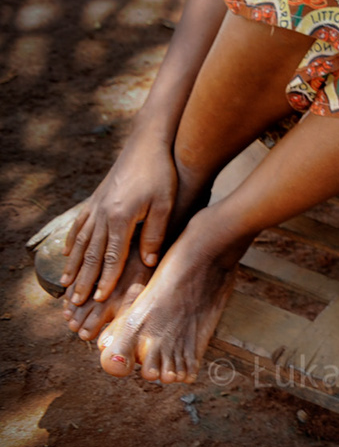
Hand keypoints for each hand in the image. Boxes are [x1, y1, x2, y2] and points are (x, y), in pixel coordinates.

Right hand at [61, 133, 177, 306]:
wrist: (146, 144)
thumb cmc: (160, 174)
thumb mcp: (165, 204)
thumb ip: (154, 234)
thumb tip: (148, 263)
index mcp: (120, 218)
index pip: (111, 256)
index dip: (106, 279)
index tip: (99, 299)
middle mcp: (102, 214)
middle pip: (91, 254)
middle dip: (83, 280)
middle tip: (75, 302)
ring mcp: (96, 206)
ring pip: (81, 242)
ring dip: (73, 265)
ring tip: (66, 285)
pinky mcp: (95, 199)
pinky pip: (80, 225)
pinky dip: (72, 241)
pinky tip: (67, 253)